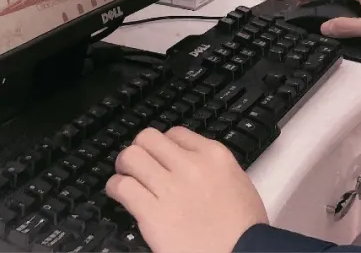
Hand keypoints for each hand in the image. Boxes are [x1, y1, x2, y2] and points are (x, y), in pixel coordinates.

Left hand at [106, 127, 267, 252]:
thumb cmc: (244, 227)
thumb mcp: (236, 181)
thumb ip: (211, 167)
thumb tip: (187, 163)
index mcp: (214, 155)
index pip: (175, 133)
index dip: (163, 146)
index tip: (159, 158)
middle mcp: (190, 165)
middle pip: (148, 137)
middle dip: (139, 150)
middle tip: (136, 165)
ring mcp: (171, 187)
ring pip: (132, 156)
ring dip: (124, 167)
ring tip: (126, 179)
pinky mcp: (152, 212)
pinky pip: (123, 186)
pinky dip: (116, 188)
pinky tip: (120, 195)